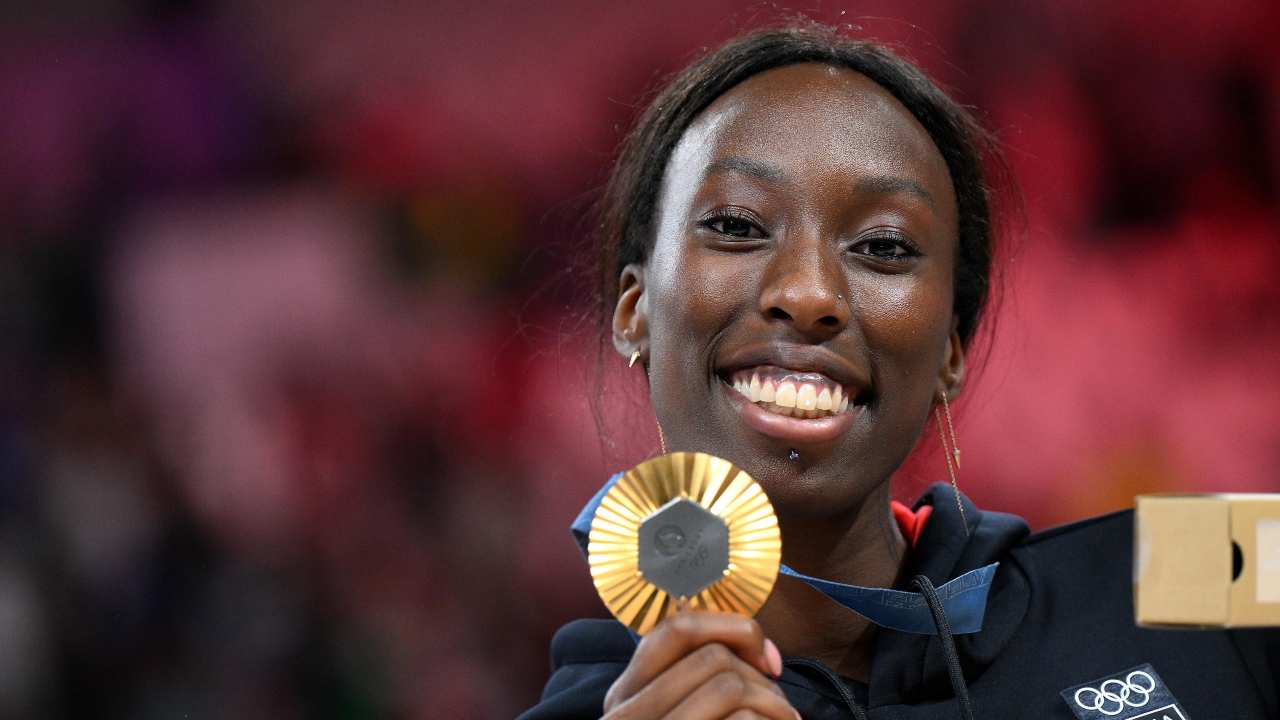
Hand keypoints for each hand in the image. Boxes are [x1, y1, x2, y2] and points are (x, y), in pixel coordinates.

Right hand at [602, 611, 799, 718]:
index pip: (676, 628)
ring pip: (727, 686)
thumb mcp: (674, 710)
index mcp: (625, 695)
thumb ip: (693, 679)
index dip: (733, 628)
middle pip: (711, 657)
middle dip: (759, 678)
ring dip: (772, 704)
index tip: (769, 661)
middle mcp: (625, 714)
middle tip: (782, 708)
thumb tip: (761, 653)